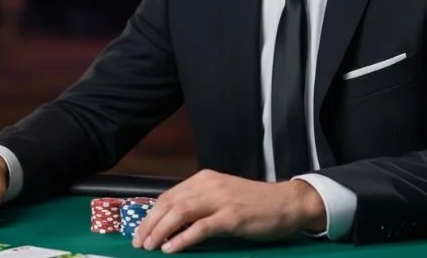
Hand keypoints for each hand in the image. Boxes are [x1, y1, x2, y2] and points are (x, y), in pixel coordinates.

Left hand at [131, 169, 324, 252]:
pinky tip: (171, 248)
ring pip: (181, 212)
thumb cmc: (254, 203)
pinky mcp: (232, 216)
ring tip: (150, 246)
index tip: (139, 232)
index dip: (151, 214)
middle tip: (139, 243)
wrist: (287, 203)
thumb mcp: (222, 196)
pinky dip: (183, 238)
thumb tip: (172, 221)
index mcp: (204, 179)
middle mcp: (209, 185)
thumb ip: (200, 203)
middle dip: (150, 224)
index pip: (169, 195)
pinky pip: (201, 227)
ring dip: (161, 231)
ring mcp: (221, 200)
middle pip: (170, 203)